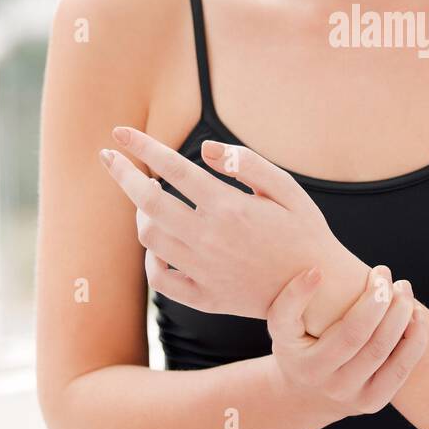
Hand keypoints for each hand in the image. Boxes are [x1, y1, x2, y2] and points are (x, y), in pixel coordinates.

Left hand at [100, 126, 359, 319]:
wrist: (320, 292)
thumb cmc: (305, 232)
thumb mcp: (287, 189)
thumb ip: (246, 163)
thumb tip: (203, 150)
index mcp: (228, 206)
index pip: (171, 168)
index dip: (141, 147)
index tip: (120, 132)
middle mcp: (208, 238)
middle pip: (146, 202)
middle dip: (122, 174)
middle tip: (108, 157)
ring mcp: (203, 270)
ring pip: (149, 238)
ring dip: (140, 214)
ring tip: (149, 200)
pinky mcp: (204, 297)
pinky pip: (160, 278)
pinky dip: (152, 259)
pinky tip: (160, 246)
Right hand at [267, 263, 428, 418]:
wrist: (302, 393)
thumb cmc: (295, 345)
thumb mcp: (282, 326)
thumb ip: (290, 300)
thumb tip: (316, 272)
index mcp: (311, 368)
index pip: (350, 334)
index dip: (369, 302)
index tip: (377, 270)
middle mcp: (335, 387)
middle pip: (375, 343)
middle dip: (389, 302)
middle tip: (386, 273)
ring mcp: (358, 399)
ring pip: (390, 353)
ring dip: (404, 315)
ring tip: (403, 288)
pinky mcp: (375, 402)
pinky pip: (403, 369)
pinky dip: (415, 339)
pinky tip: (415, 314)